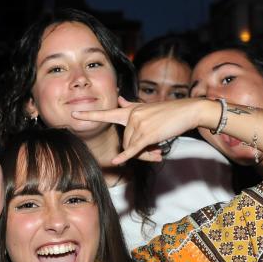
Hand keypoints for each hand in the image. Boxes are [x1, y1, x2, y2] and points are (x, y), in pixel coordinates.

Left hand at [72, 97, 199, 164]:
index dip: (90, 115)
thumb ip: (131, 106)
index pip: (107, 113)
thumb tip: (121, 100)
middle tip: (154, 147)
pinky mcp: (146, 134)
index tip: (74, 114)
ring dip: (144, 151)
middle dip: (137, 149)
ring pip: (132, 147)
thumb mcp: (147, 107)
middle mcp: (132, 116)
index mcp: (130, 111)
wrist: (188, 111)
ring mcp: (138, 124)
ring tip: (158, 145)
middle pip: (125, 142)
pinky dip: (125, 156)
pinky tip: (117, 161)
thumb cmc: (169, 112)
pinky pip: (133, 149)